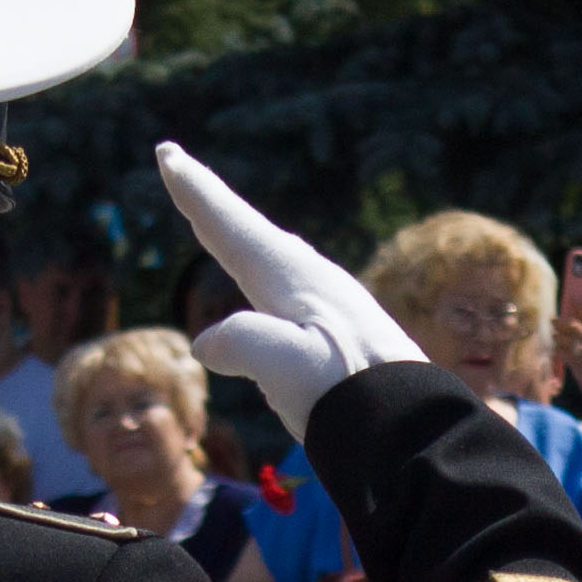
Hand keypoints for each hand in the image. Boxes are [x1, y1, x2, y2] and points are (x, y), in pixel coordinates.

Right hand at [161, 143, 425, 432]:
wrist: (414, 428)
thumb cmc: (349, 395)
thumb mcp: (286, 366)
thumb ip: (242, 342)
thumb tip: (208, 345)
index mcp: (293, 278)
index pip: (231, 227)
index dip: (196, 191)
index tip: (167, 153)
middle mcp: (312, 280)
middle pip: (250, 232)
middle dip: (214, 205)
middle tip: (182, 170)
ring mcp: (332, 306)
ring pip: (274, 258)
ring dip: (242, 238)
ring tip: (221, 225)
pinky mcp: (345, 335)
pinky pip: (290, 289)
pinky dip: (267, 276)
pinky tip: (275, 292)